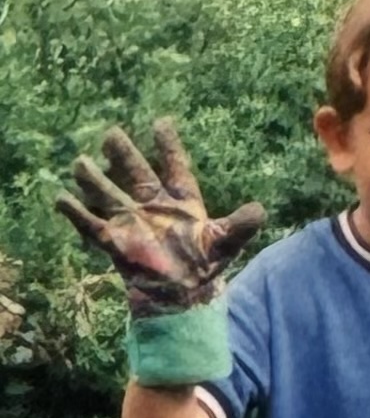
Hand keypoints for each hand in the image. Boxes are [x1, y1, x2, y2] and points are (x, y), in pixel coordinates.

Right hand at [56, 119, 264, 316]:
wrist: (182, 296)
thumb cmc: (204, 265)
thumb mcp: (226, 242)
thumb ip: (241, 225)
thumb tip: (260, 211)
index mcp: (183, 202)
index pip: (175, 168)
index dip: (168, 147)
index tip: (160, 122)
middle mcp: (154, 206)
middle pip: (137, 175)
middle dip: (124, 156)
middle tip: (111, 133)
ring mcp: (133, 222)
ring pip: (110, 196)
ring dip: (94, 181)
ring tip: (79, 163)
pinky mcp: (116, 242)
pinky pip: (93, 226)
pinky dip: (77, 214)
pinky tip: (61, 199)